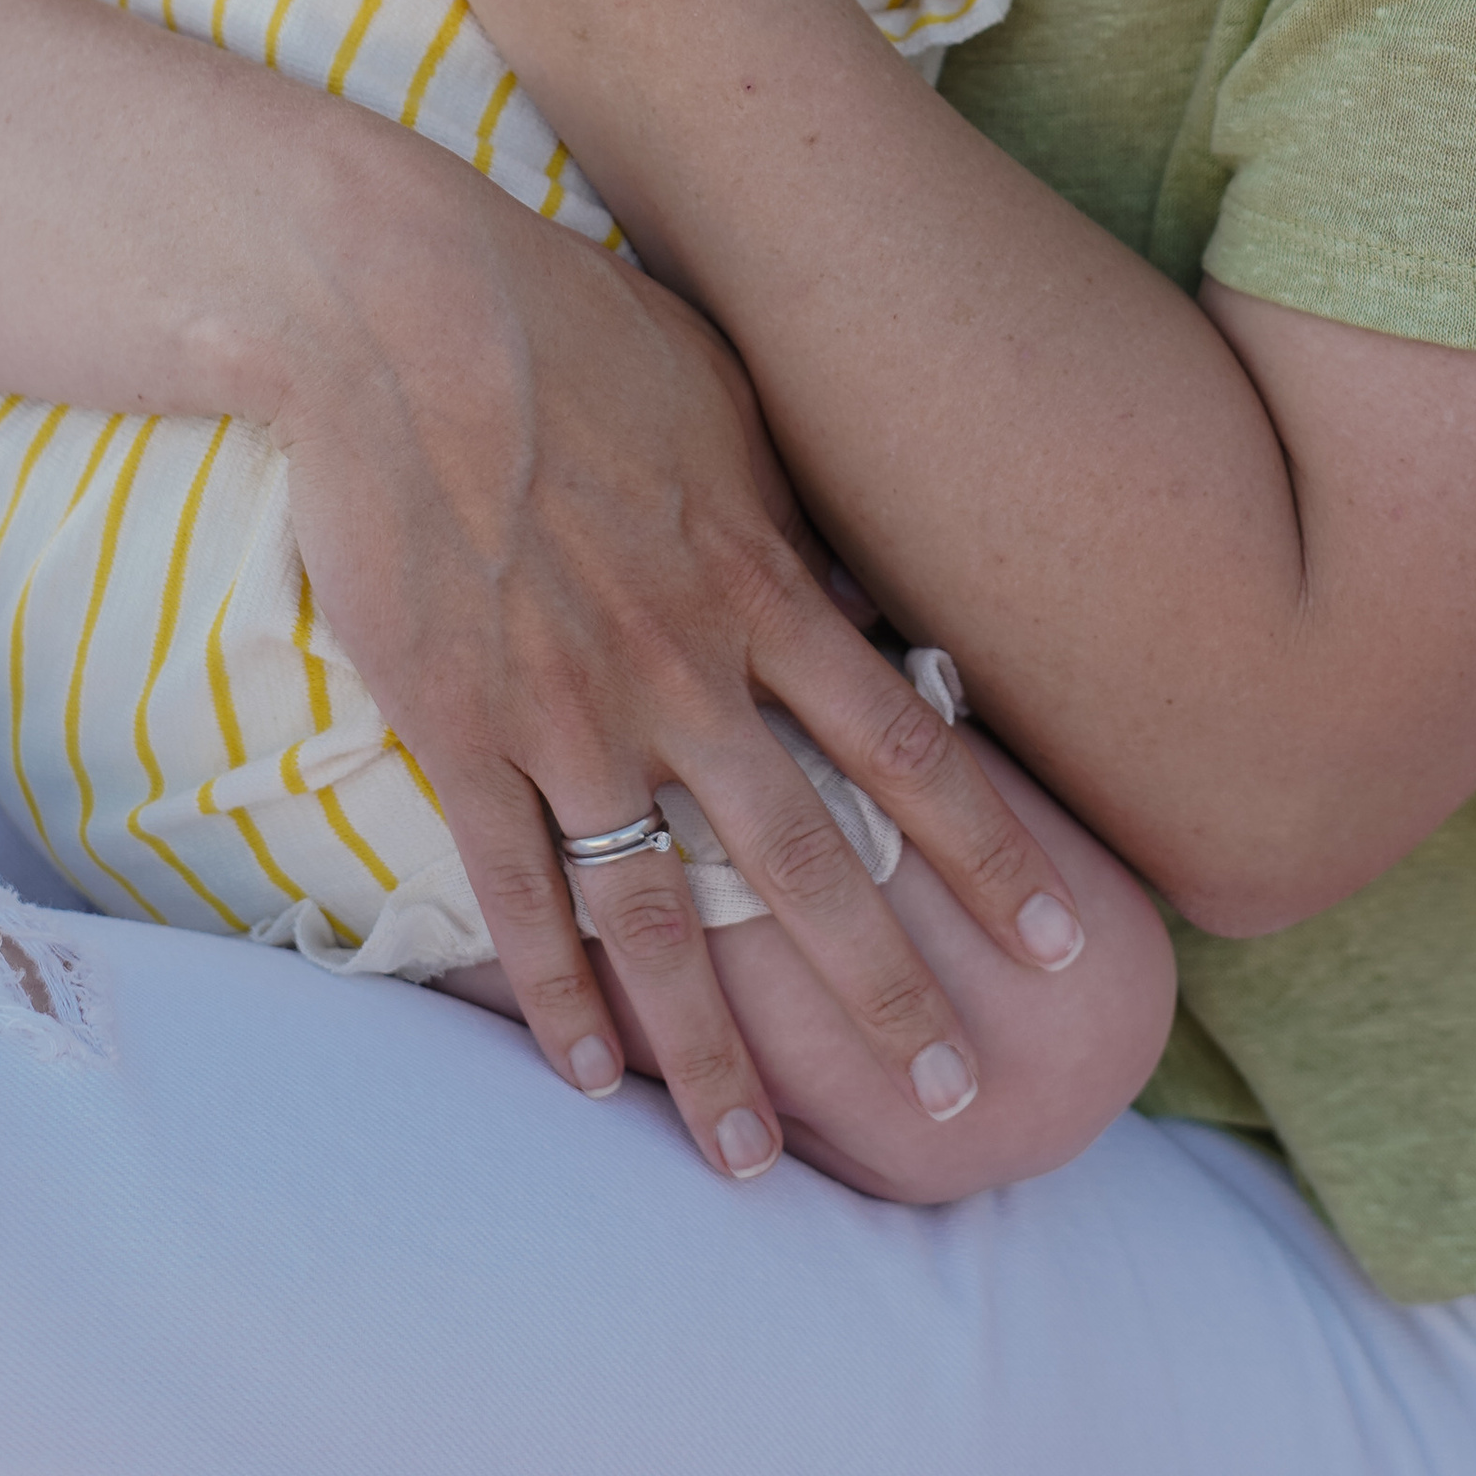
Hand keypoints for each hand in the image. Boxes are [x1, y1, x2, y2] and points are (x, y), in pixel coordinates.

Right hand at [262, 160, 1089, 1179]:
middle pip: (812, 864)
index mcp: (765, 588)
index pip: (913, 751)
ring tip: (757, 1159)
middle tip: (957, 1100)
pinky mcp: (460, 729)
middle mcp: (688, 673)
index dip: (999, 857)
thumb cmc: (572, 327)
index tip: (1073, 943)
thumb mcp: (727, 396)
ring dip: (717, 1050)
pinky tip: (590, 1077)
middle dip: (891, 992)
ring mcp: (572, 713)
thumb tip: (849, 569)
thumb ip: (789, 504)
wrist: (402, 316)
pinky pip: (517, 890)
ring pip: (663, 917)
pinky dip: (556, 995)